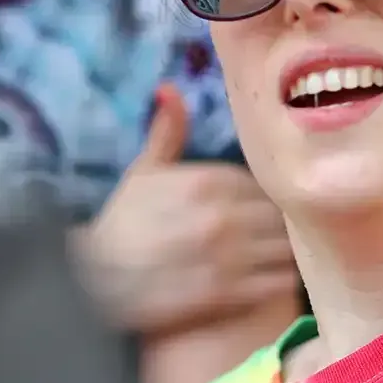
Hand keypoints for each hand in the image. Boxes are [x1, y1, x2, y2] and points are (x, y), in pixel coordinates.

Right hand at [74, 86, 297, 336]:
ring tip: (275, 255)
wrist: (96, 282)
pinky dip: (281, 280)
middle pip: (280, 213)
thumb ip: (167, 132)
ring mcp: (229, 257)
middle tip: (272, 233)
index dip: (263, 194)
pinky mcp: (229, 294)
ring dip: (285, 250)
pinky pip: (279, 282)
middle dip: (279, 222)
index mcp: (207, 181)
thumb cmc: (121, 225)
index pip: (264, 180)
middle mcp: (223, 216)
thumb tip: (170, 88)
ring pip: (285, 247)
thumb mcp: (142, 172)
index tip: (258, 205)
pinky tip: (271, 278)